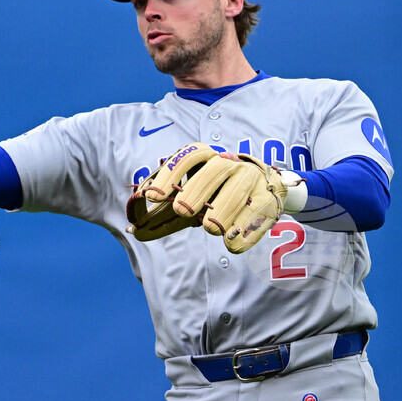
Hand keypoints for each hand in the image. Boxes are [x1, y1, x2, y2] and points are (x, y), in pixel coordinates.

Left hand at [142, 144, 291, 253]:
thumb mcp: (190, 198)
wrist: (263, 187)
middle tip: (183, 211)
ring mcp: (251, 178)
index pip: (187, 157)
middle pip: (212, 170)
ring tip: (210, 228)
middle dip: (195, 190)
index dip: (169, 174)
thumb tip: (133, 230)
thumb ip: (164, 214)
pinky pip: (257, 212)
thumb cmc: (215, 194)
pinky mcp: (269, 198)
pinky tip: (232, 243)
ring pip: (236, 189)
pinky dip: (245, 230)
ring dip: (221, 211)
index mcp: (206, 158)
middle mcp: (229, 163)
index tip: (153, 195)